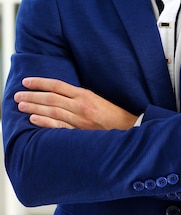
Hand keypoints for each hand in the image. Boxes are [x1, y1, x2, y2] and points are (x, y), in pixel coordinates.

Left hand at [14, 77, 137, 129]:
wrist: (129, 129)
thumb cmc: (114, 114)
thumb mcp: (97, 99)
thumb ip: (79, 96)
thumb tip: (59, 94)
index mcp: (85, 95)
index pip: (57, 85)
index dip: (40, 82)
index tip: (27, 81)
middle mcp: (81, 106)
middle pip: (51, 98)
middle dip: (32, 95)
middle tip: (18, 95)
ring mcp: (80, 120)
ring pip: (52, 112)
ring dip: (34, 108)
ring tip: (21, 106)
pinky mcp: (80, 133)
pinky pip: (59, 127)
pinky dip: (45, 123)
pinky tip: (34, 119)